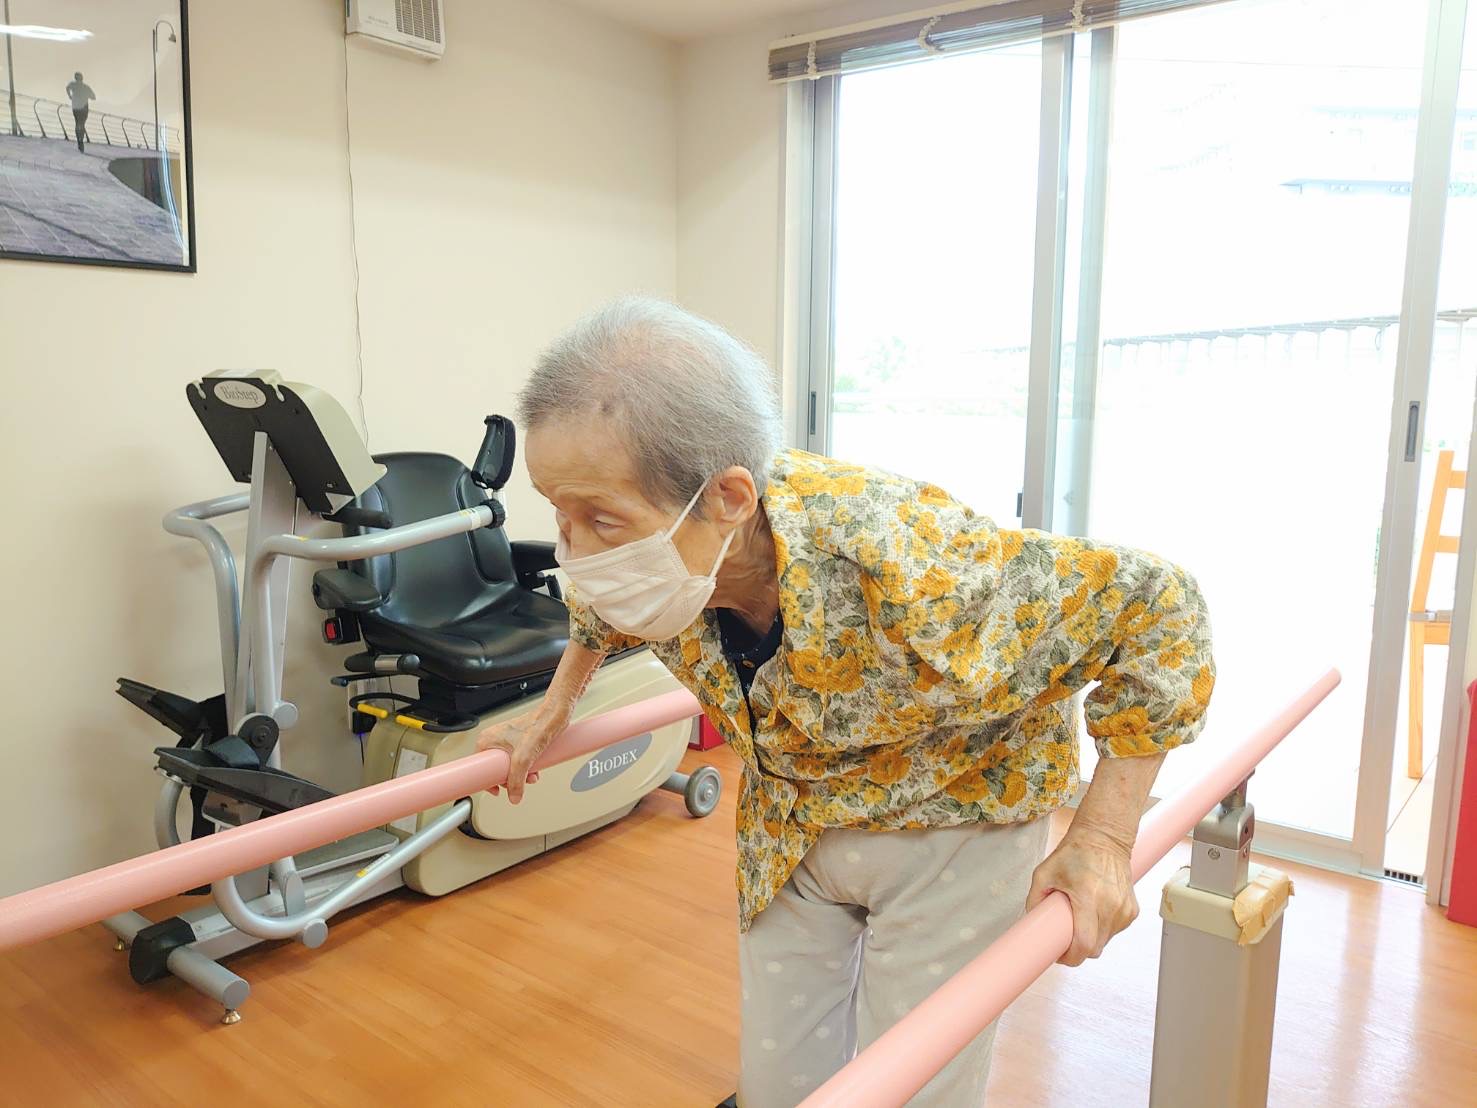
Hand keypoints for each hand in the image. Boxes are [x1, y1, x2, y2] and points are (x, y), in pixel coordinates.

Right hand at [475, 710, 562, 803]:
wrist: (554, 716)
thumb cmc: (537, 726)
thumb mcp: (522, 759)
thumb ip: (516, 781)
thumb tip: (514, 797)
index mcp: (486, 740)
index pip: (479, 768)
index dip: (489, 781)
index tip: (497, 789)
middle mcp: (494, 739)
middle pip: (496, 769)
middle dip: (510, 779)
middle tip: (518, 782)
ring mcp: (506, 740)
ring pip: (509, 766)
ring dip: (521, 775)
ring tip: (531, 775)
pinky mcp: (518, 741)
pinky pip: (518, 760)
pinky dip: (526, 767)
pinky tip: (534, 769)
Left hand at [1025, 824, 1138, 966]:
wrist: (1104, 838)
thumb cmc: (1074, 853)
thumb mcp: (1044, 872)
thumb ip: (1034, 899)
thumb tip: (1031, 923)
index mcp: (1088, 897)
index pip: (1084, 944)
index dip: (1071, 957)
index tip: (1060, 956)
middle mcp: (1110, 906)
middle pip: (1095, 948)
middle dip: (1078, 950)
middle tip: (1065, 941)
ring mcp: (1124, 910)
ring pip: (1105, 941)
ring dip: (1091, 939)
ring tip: (1080, 921)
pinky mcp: (1132, 910)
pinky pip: (1115, 931)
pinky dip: (1103, 929)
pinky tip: (1094, 914)